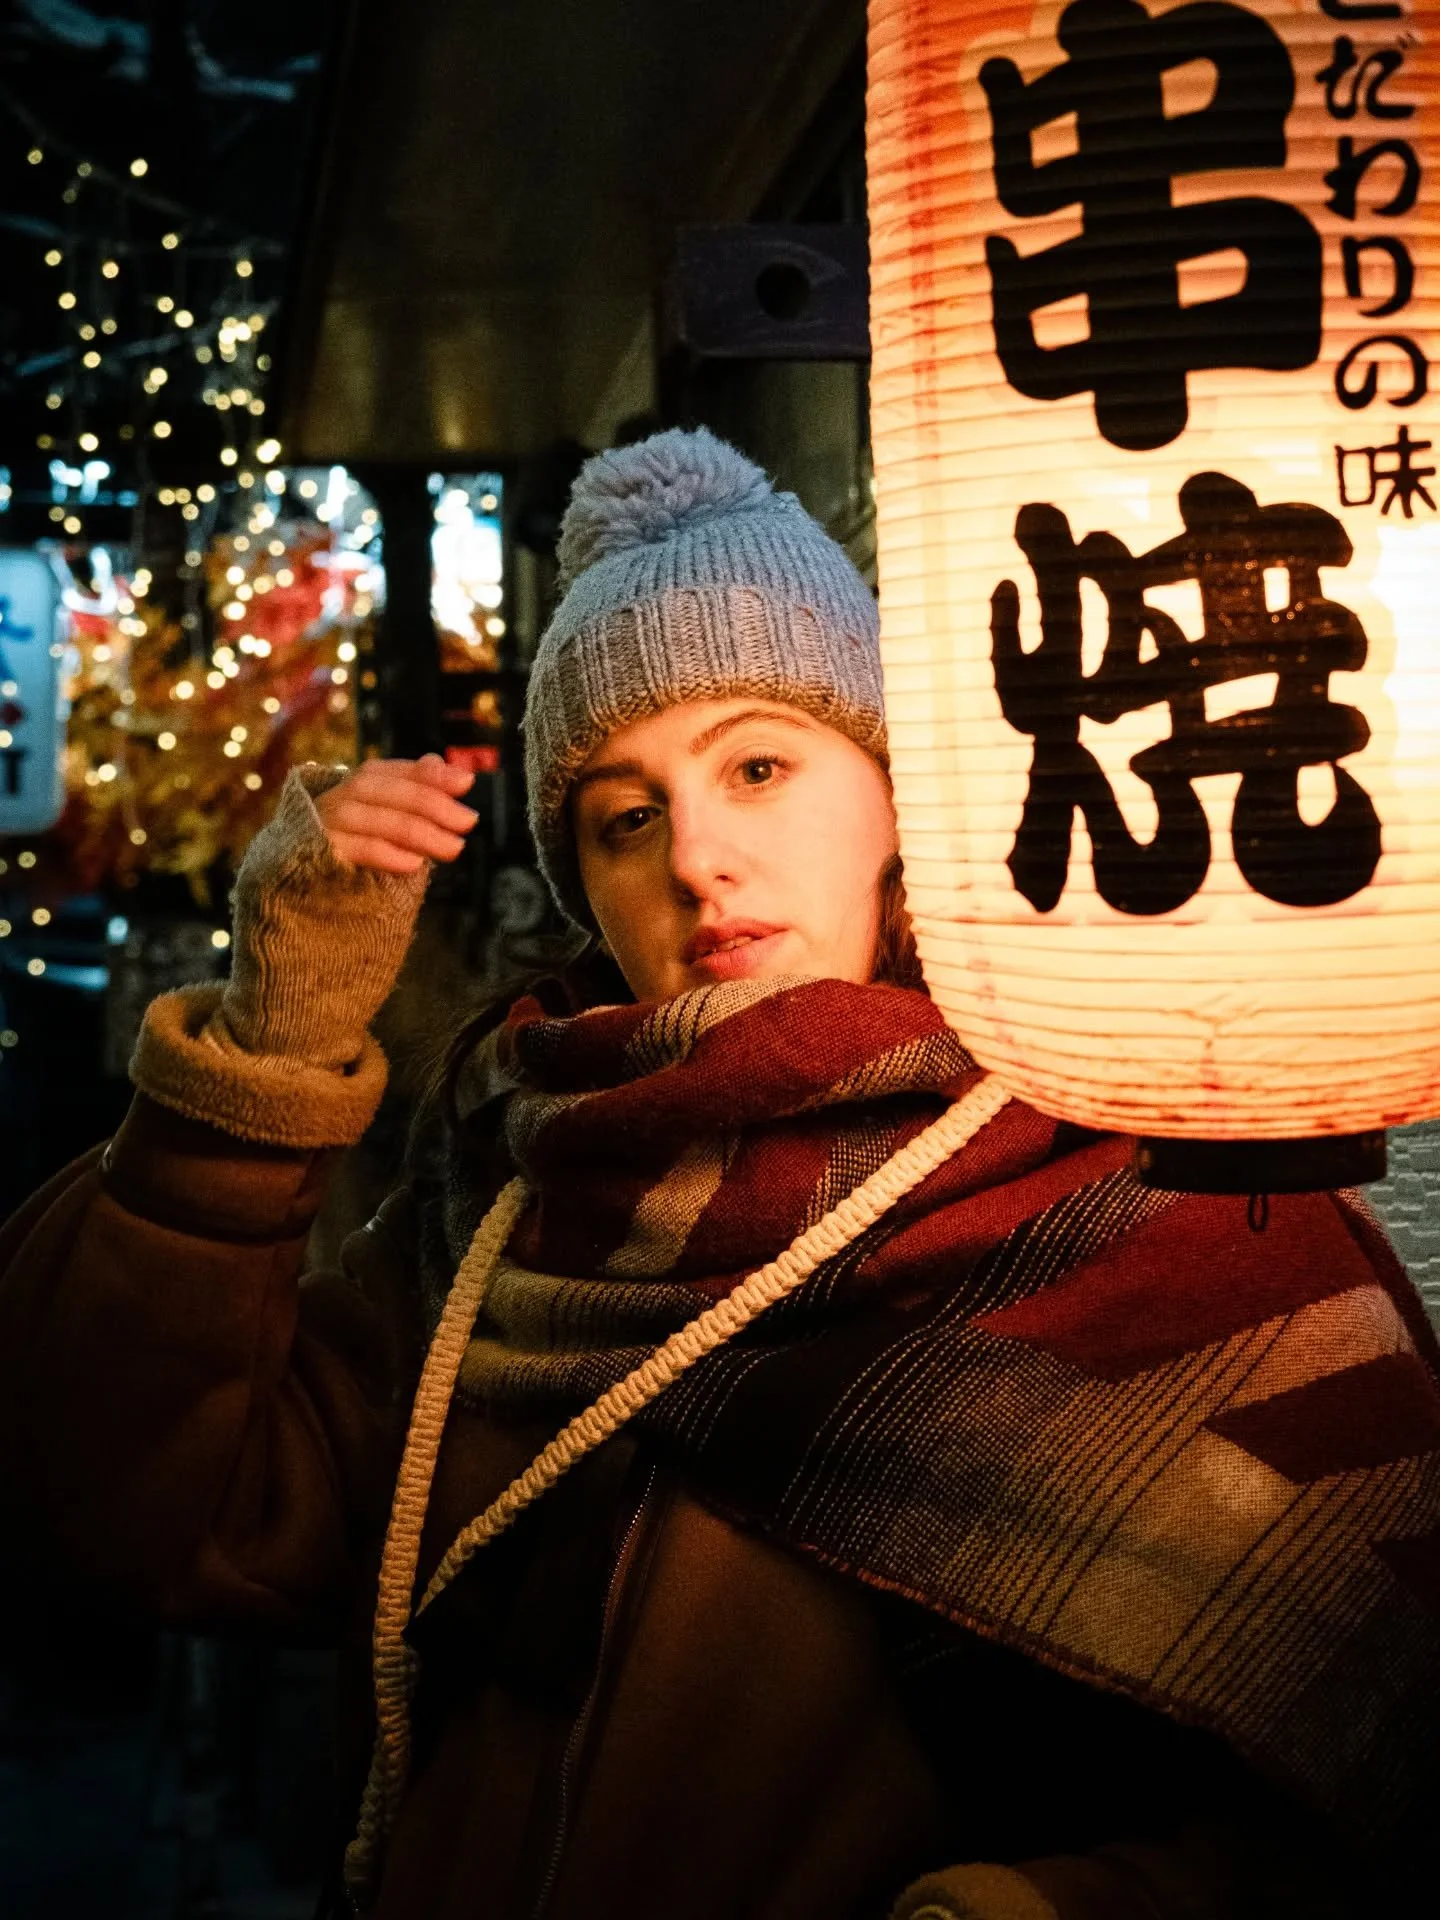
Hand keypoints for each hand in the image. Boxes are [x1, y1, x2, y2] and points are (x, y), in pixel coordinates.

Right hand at [313, 754, 478, 873]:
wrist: (301, 882)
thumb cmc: (355, 846)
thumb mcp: (390, 819)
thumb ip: (415, 791)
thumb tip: (447, 766)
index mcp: (360, 784)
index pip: (398, 771)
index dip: (432, 775)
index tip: (466, 783)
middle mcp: (340, 796)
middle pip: (386, 790)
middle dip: (432, 804)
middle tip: (468, 821)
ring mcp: (325, 823)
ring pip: (373, 818)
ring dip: (417, 831)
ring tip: (453, 848)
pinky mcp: (316, 852)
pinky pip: (353, 849)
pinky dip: (386, 854)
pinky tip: (415, 864)